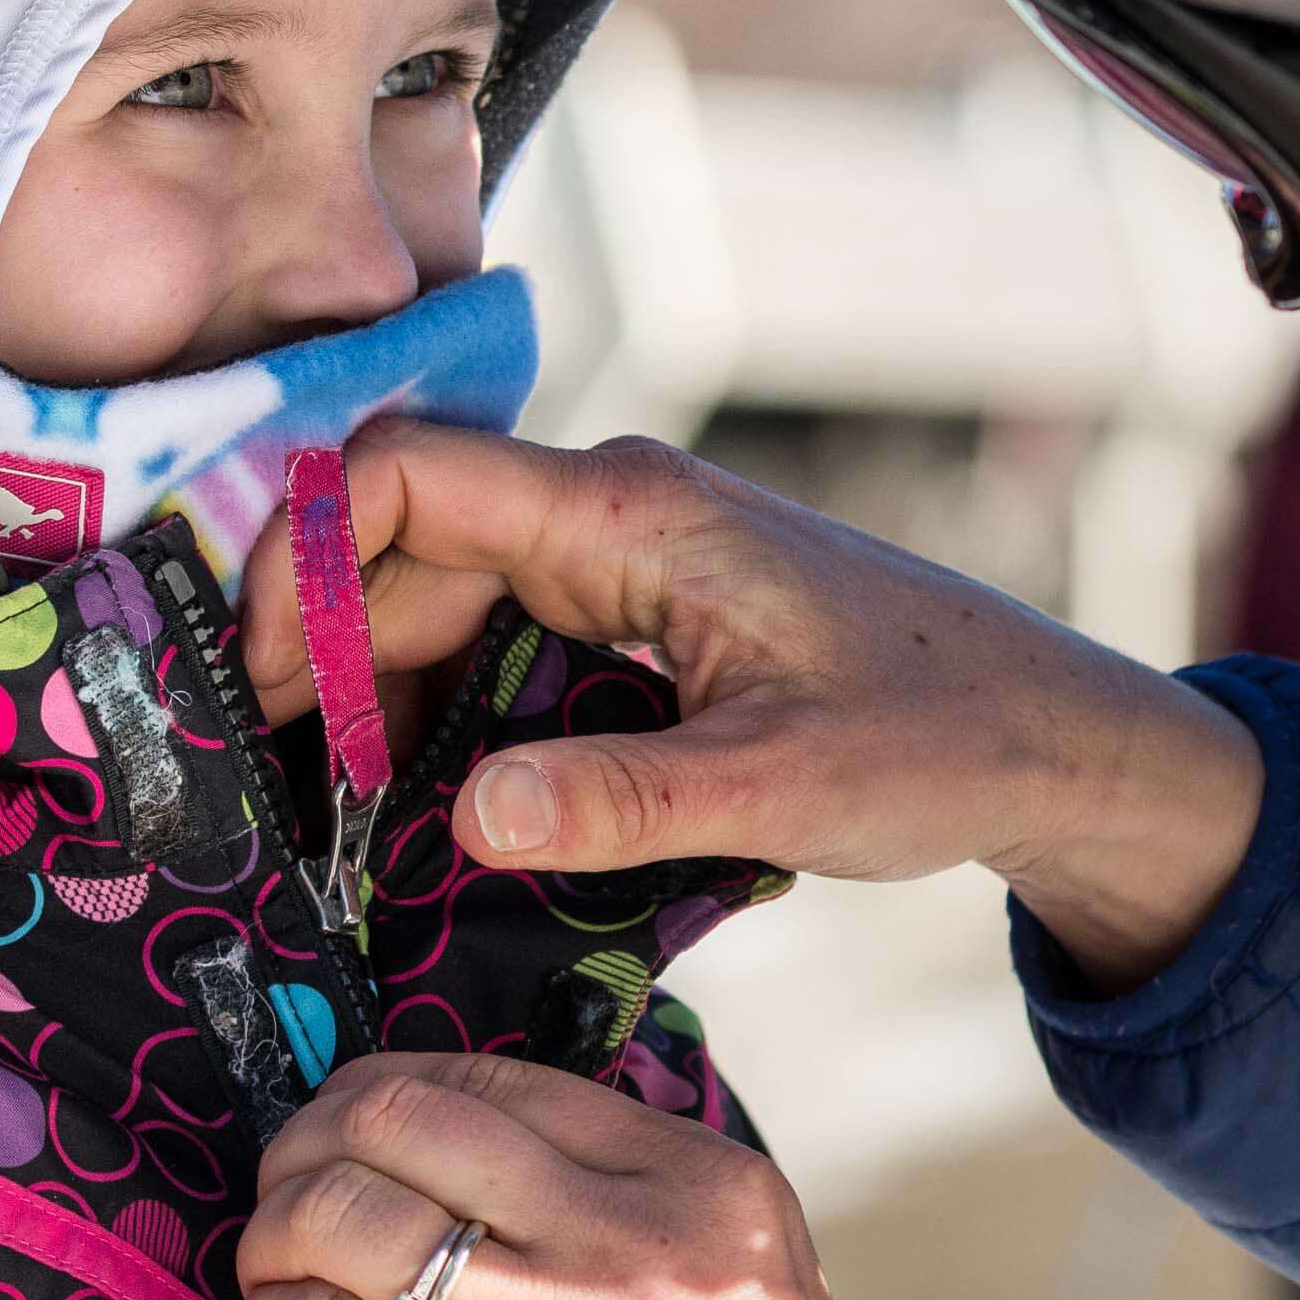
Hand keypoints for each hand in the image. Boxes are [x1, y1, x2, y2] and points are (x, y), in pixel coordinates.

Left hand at [234, 1053, 1065, 1299]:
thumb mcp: (753, 1287)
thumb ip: (639, 1205)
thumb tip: (483, 1157)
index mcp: (706, 1189)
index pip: (502, 1080)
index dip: (393, 1093)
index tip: (352, 1132)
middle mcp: (630, 1244)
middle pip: (405, 1120)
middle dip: (312, 1141)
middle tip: (289, 1189)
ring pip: (344, 1214)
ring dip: (275, 1234)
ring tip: (275, 1276)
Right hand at [239, 425, 1265, 988]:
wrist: (1047, 739)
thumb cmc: (940, 739)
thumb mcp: (780, 786)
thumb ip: (622, 801)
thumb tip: (465, 813)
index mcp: (632, 517)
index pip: (407, 478)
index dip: (301, 560)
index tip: (251, 685)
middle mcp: (614, 517)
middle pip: (404, 553)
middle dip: (321, 661)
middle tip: (276, 802)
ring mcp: (626, 563)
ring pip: (443, 602)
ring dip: (378, 698)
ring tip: (334, 821)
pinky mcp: (640, 618)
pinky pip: (500, 641)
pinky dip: (444, 714)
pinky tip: (423, 808)